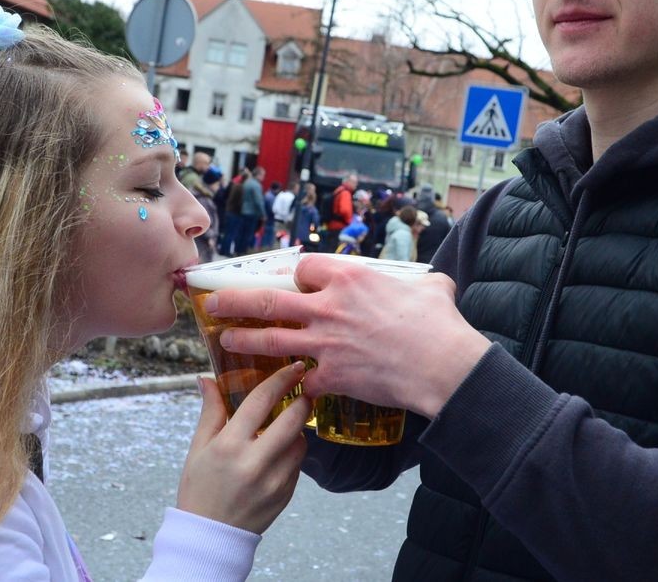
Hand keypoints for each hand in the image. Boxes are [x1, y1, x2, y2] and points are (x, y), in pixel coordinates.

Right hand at [176, 362, 310, 533]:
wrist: (209, 537)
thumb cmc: (199, 489)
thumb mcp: (198, 448)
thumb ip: (210, 412)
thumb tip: (207, 379)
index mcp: (229, 446)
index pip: (262, 401)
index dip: (281, 379)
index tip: (296, 367)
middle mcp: (254, 462)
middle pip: (293, 420)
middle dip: (303, 401)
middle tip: (304, 391)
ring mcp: (274, 481)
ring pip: (300, 442)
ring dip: (297, 430)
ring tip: (283, 428)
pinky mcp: (286, 495)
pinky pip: (298, 464)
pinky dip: (292, 454)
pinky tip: (276, 454)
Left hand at [207, 255, 490, 417]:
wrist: (442, 366)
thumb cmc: (440, 325)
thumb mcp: (431, 288)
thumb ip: (421, 282)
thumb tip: (433, 284)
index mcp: (349, 278)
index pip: (304, 269)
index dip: (295, 276)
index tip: (293, 282)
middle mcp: (329, 307)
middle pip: (268, 299)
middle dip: (236, 300)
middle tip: (215, 301)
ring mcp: (326, 343)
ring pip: (271, 339)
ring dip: (244, 339)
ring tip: (225, 338)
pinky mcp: (332, 375)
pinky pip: (303, 381)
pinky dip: (293, 385)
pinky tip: (284, 389)